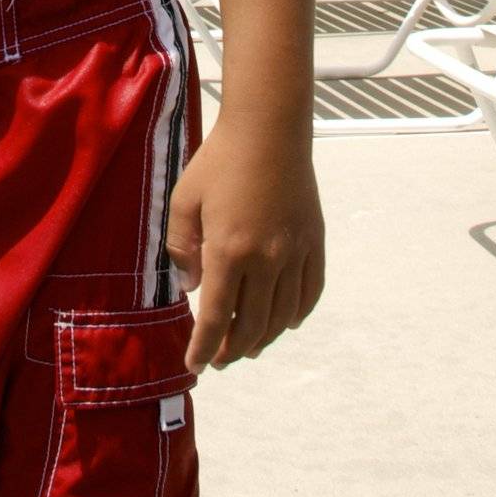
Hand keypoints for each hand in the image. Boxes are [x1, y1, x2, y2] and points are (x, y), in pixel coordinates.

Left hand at [166, 121, 323, 371]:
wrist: (268, 130)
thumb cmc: (219, 161)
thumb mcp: (184, 200)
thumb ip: (181, 248)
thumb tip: (191, 288)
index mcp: (228, 251)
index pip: (215, 318)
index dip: (204, 348)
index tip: (195, 366)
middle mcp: (265, 260)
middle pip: (251, 326)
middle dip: (232, 350)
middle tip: (219, 359)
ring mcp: (294, 253)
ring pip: (282, 316)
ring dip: (263, 338)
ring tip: (246, 345)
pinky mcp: (314, 243)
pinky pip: (309, 293)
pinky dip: (296, 315)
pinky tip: (285, 321)